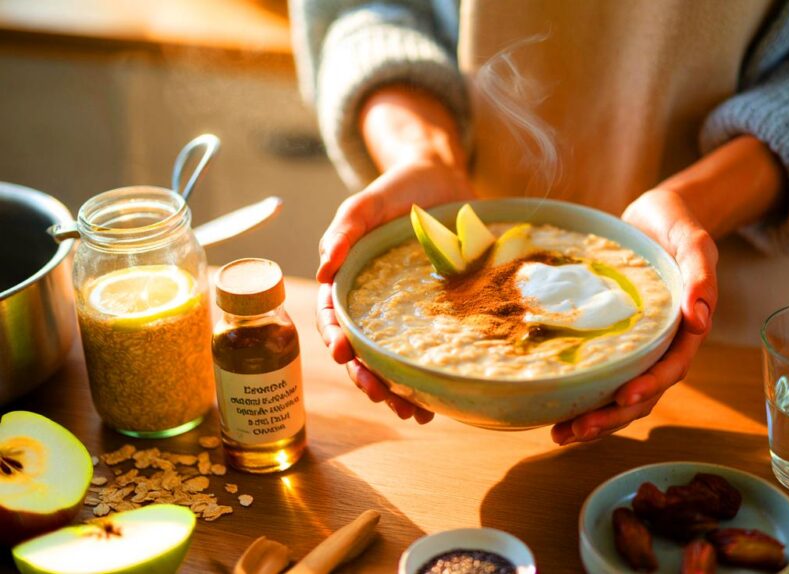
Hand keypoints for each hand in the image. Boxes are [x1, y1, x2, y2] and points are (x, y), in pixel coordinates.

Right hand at [316, 159, 473, 423]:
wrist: (444, 179)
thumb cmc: (398, 188)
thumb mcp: (368, 202)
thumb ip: (345, 228)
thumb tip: (324, 267)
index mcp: (349, 279)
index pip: (336, 317)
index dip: (337, 339)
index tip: (345, 355)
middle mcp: (374, 302)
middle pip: (364, 348)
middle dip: (369, 376)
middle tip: (382, 396)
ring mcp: (405, 311)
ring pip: (394, 358)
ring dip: (399, 389)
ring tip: (414, 413)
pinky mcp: (437, 314)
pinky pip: (428, 350)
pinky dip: (428, 378)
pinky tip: (438, 401)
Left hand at [551, 189, 717, 444]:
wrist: (655, 216)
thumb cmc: (677, 225)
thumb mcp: (693, 240)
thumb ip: (701, 274)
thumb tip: (700, 317)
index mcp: (684, 329)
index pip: (672, 367)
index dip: (650, 386)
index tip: (625, 398)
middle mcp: (662, 345)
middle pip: (643, 393)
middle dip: (612, 416)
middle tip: (578, 430)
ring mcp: (637, 347)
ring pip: (620, 394)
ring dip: (595, 418)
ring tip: (562, 435)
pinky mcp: (613, 341)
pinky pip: (600, 375)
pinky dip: (581, 395)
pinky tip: (554, 412)